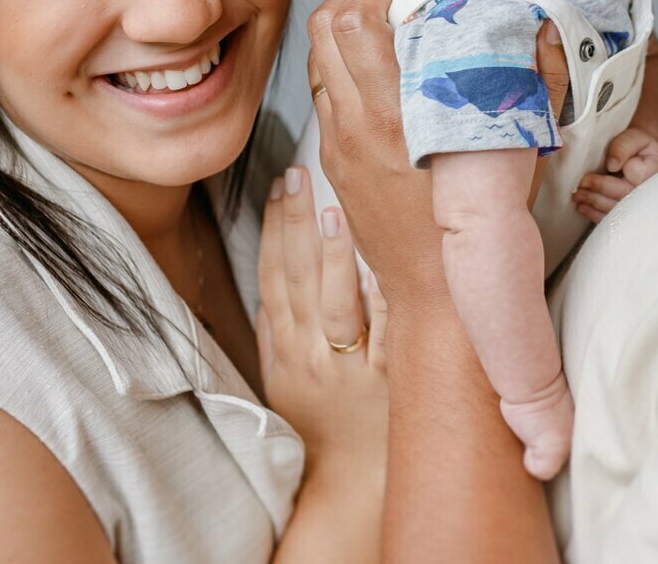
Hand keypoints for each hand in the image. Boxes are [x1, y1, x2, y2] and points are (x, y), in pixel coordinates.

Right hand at [254, 167, 387, 474]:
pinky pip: (383, 334)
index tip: (278, 185)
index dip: (272, 228)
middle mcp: (310, 355)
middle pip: (297, 278)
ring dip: (332, 257)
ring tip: (333, 212)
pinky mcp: (386, 380)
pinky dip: (380, 301)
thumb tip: (271, 270)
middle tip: (298, 176)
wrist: (347, 480)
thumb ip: (277, 326)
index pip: (271, 276)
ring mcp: (347, 367)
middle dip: (295, 223)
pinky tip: (381, 267)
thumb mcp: (282, 375)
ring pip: (334, 304)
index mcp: (283, 348)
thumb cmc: (317, 423)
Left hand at [309, 0, 568, 313]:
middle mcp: (357, 124)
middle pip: (324, 29)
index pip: (356, 25)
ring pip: (317, 60)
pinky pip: (324, 96)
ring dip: (342, 33)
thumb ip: (534, 82)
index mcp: (398, 114)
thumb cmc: (480, 222)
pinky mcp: (333, 160)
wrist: (435, 290)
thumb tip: (544, 30)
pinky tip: (377, 76)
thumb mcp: (514, 147)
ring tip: (379, 28)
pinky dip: (341, 70)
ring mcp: (339, 143)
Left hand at [571, 127, 657, 222]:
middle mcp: (650, 193)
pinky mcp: (629, 214)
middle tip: (579, 187)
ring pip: (616, 210)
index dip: (615, 177)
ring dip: (594, 204)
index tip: (598, 172)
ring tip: (577, 196)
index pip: (633, 178)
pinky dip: (595, 215)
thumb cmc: (638, 146)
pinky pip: (612, 219)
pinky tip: (583, 207)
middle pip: (623, 197)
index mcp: (654, 172)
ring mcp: (641, 206)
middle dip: (598, 192)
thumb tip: (612, 165)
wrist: (642, 157)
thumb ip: (624, 147)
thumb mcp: (633, 138)